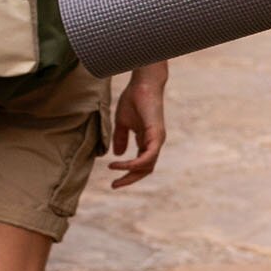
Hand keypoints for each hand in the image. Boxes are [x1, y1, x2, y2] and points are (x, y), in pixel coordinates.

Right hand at [110, 67, 166, 187]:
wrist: (142, 84)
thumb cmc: (133, 100)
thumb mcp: (122, 123)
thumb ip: (121, 138)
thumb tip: (118, 154)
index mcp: (147, 141)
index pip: (141, 165)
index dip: (128, 174)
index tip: (113, 182)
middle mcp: (154, 143)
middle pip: (145, 169)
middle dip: (130, 179)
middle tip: (114, 186)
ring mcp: (157, 140)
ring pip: (147, 166)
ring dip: (130, 172)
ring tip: (114, 171)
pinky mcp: (156, 135)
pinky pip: (148, 156)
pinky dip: (135, 163)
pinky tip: (121, 164)